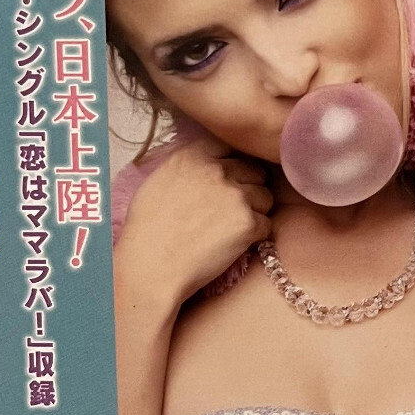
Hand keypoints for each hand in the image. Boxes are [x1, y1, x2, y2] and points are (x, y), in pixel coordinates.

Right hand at [113, 134, 273, 330]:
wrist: (150, 269)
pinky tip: (233, 245)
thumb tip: (213, 163)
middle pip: (255, 171)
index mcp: (193, 156)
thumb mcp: (161, 182)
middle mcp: (217, 169)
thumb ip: (191, 166)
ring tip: (229, 230)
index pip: (231, 145)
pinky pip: (266, 224)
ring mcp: (235, 195)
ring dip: (255, 212)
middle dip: (249, 188)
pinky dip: (255, 236)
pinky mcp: (248, 222)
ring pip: (265, 197)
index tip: (229, 179)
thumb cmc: (148, 232)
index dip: (235, 163)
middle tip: (231, 210)